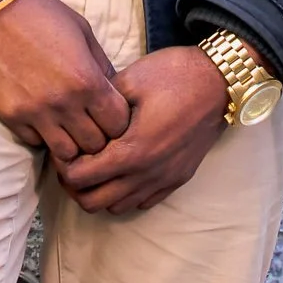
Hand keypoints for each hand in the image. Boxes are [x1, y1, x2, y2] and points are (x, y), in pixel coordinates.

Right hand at [0, 0, 130, 163]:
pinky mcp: (10, 116)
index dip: (118, 119)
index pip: (118, 123)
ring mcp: (34, 113)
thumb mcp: (81, 30)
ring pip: (66, 154)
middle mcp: (63, 102)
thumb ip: (101, 64)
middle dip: (98, 135)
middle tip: (91, 121)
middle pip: (95, 145)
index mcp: (86, 78)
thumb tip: (114, 91)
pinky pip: (35, 143)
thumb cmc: (39, 13)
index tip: (111, 111)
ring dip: (71, 142)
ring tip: (68, 125)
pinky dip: (42, 135)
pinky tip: (43, 116)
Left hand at [56, 46, 228, 214]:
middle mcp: (147, 174)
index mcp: (132, 150)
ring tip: (95, 166)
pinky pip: (142, 202)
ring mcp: (164, 180)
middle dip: (75, 186)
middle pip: (93, 202)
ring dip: (99, 192)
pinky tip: (121, 170)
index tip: (62, 146)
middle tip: (72, 161)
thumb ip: (101, 103)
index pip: (81, 178)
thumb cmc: (175, 75)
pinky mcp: (177, 179)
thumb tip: (79, 115)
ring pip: (117, 207)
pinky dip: (124, 194)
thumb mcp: (130, 79)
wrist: (220, 82)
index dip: (63, 165)